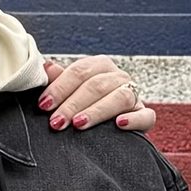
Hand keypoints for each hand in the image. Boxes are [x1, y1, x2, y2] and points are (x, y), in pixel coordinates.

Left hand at [39, 55, 154, 131]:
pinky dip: (134, 119)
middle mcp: (118, 76)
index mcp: (98, 65)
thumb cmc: (83, 102)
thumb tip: (45, 66)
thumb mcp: (69, 89)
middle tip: (56, 122)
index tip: (44, 105)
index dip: (59, 88)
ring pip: (119, 97)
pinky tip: (119, 125)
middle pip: (96, 85)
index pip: (78, 71)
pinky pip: (145, 115)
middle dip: (72, 104)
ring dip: (97, 111)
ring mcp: (135, 94)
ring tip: (79, 124)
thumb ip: (58, 79)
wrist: (107, 126)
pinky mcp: (145, 114)